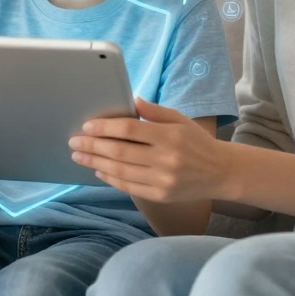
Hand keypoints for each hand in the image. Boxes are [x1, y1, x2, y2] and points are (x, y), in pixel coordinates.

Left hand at [69, 98, 222, 203]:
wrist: (220, 172)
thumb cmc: (196, 142)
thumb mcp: (180, 120)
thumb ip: (155, 111)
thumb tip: (132, 100)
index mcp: (170, 136)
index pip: (129, 129)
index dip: (105, 127)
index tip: (86, 126)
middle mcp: (166, 159)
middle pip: (120, 152)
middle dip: (92, 146)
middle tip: (74, 142)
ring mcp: (163, 180)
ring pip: (121, 171)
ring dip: (95, 163)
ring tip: (79, 156)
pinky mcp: (161, 196)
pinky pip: (130, 187)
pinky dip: (111, 178)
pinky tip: (98, 170)